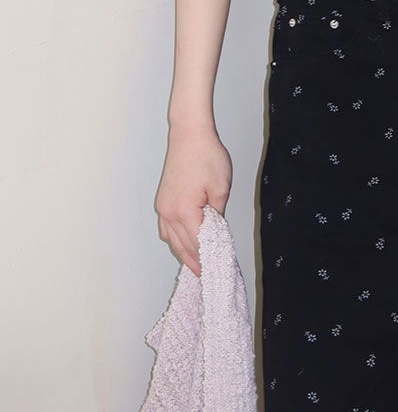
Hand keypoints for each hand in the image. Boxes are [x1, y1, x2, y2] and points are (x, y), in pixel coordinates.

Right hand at [155, 123, 232, 275]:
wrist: (189, 135)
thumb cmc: (206, 156)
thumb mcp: (221, 188)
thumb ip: (217, 215)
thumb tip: (215, 231)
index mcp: (185, 212)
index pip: (199, 244)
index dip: (208, 259)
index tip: (216, 270)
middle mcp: (169, 213)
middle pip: (183, 246)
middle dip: (196, 262)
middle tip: (207, 276)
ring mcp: (163, 207)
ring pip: (172, 240)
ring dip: (184, 253)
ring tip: (197, 266)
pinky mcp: (163, 201)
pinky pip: (167, 229)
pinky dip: (175, 240)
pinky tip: (183, 244)